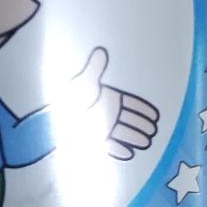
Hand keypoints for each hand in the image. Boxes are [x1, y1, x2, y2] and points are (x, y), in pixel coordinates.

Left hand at [70, 47, 159, 161]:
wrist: (50, 123)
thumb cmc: (68, 101)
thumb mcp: (83, 84)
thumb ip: (94, 69)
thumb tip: (101, 51)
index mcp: (107, 98)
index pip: (131, 104)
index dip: (143, 109)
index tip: (155, 115)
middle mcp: (106, 113)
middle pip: (130, 120)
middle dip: (142, 125)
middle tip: (155, 131)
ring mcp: (101, 127)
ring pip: (123, 133)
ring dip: (135, 138)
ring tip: (147, 142)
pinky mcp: (94, 140)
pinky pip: (110, 146)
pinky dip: (119, 150)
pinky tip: (129, 154)